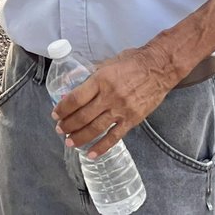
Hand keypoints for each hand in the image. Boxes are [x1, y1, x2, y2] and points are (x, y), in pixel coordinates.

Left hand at [52, 46, 177, 158]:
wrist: (159, 68)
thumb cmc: (132, 61)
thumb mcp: (108, 62)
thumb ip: (91, 74)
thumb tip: (73, 83)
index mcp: (100, 80)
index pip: (76, 98)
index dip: (63, 109)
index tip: (55, 114)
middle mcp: (109, 96)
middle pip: (83, 115)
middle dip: (68, 125)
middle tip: (60, 129)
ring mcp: (121, 110)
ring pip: (95, 128)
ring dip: (80, 137)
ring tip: (70, 142)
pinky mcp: (132, 120)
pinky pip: (114, 137)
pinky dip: (101, 147)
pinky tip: (91, 153)